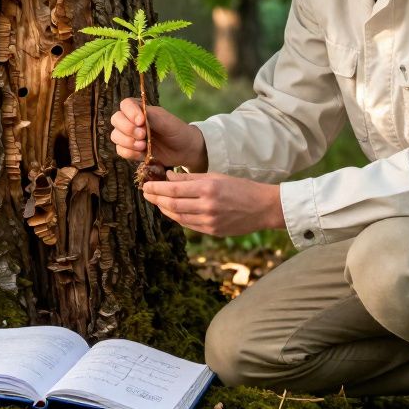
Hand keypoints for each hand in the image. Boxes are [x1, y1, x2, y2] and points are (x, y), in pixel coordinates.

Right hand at [110, 98, 207, 171]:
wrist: (184, 150)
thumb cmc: (176, 131)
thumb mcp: (166, 122)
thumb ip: (151, 117)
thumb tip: (138, 118)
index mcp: (140, 108)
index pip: (125, 104)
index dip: (130, 113)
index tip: (141, 122)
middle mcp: (131, 120)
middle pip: (116, 119)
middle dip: (127, 129)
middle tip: (143, 135)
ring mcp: (129, 135)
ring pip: (115, 136)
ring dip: (127, 142)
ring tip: (143, 146)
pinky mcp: (131, 149)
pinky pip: (120, 150)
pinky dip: (129, 153)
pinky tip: (141, 154)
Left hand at [141, 171, 283, 236]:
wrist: (262, 207)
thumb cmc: (239, 187)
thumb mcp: (216, 176)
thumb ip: (191, 178)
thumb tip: (167, 177)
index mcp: (208, 188)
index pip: (173, 189)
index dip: (156, 188)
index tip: (145, 185)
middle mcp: (207, 206)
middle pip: (172, 204)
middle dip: (155, 198)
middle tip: (145, 193)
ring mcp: (210, 221)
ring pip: (178, 216)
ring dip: (164, 209)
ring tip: (156, 201)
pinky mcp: (212, 232)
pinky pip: (188, 224)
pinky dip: (177, 217)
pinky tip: (171, 210)